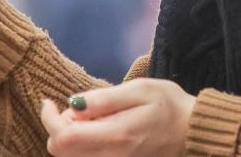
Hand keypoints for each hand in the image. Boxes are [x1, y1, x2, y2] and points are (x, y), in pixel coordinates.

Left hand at [40, 79, 195, 156]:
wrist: (191, 132)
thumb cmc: (168, 105)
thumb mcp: (139, 90)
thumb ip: (104, 99)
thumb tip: (73, 104)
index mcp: (116, 135)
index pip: (64, 138)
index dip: (49, 119)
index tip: (49, 102)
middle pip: (62, 152)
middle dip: (58, 128)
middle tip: (76, 109)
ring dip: (69, 138)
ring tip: (89, 119)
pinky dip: (80, 147)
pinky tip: (95, 132)